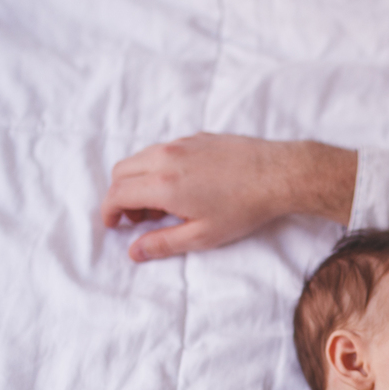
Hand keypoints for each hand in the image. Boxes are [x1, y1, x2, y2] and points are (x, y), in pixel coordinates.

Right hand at [100, 133, 356, 261]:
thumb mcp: (203, 235)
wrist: (280, 175)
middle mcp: (166, 157)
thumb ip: (164, 243)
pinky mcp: (197, 137)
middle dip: (120, 195)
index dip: (108, 211)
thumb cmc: (245, 208)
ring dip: (139, 180)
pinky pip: (164, 149)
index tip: (115, 225)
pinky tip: (182, 186)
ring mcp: (182, 143)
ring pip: (141, 157)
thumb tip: (134, 252)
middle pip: (121, 171)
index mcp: (163, 183)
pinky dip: (158, 167)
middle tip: (139, 218)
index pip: (117, 193)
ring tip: (162, 205)